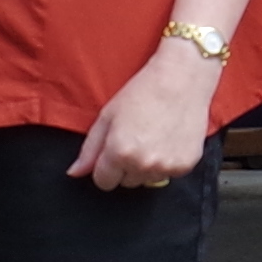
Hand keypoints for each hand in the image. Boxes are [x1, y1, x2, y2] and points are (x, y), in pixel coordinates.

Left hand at [71, 41, 215, 188]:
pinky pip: (169, 174)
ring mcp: (166, 166)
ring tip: (153, 138)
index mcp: (119, 153)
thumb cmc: (143, 92)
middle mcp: (142, 164)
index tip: (113, 151)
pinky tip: (168, 139)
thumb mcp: (107, 116)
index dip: (105, 167)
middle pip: (126, 183)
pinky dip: (167, 162)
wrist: (181, 78)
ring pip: (147, 180)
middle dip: (126, 166)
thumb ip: (89, 149)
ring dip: (146, 166)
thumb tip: (75, 173)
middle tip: (135, 139)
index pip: (103, 182)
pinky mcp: (186, 165)